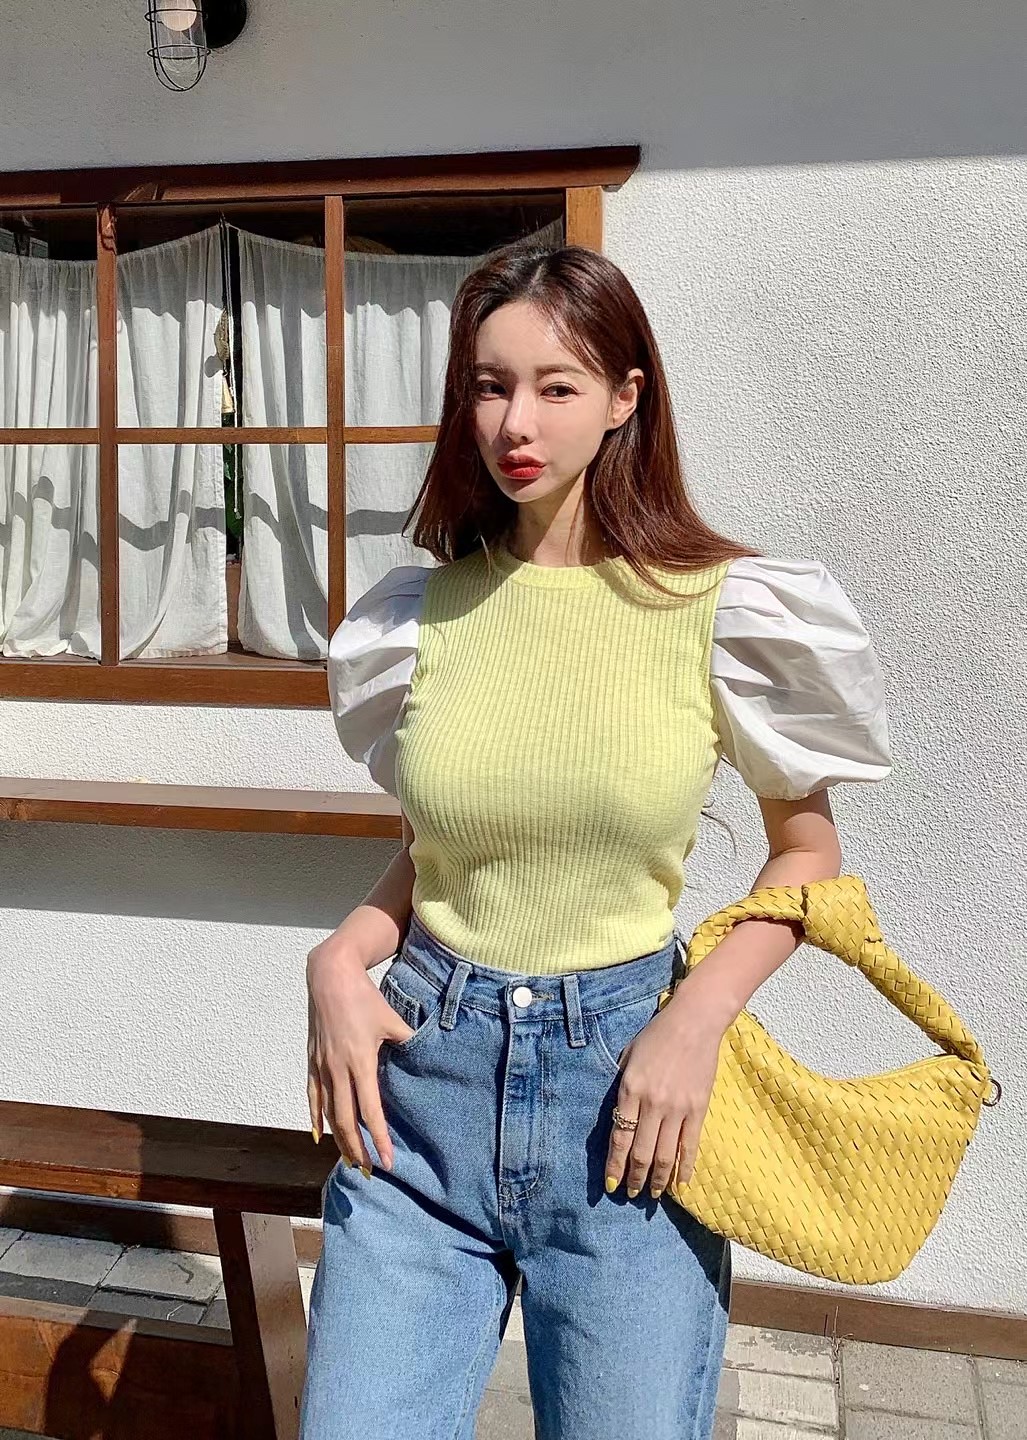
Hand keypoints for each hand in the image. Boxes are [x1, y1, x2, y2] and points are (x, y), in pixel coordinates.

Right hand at [306, 938, 415, 1171]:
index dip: (379, 1139)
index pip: (370, 1111)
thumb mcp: (392, 1019)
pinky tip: (319, 1136)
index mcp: (361, 1061)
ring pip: (328, 1113)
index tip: (388, 1162)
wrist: (330, 976)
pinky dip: (316, 1118)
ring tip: (349, 1160)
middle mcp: (338, 1069)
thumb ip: (409, 1042)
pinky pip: (313, 1096)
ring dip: (339, 1139)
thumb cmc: (364, 997)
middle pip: (346, 1121)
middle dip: (357, 1149)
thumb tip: (427, 1059)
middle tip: (368, 1171)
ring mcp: (322, 1066)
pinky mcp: (312, 1060)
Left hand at [603, 993, 728, 1200]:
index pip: (620, 1138)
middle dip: (634, 1178)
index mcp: (631, 1090)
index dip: (614, 1165)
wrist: (694, 1022)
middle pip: (642, 1153)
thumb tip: (619, 1116)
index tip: (611, 1183)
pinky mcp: (698, 1109)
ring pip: (666, 1156)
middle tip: (630, 1194)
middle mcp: (653, 1104)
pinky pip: (690, 1145)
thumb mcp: (628, 1057)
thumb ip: (623, 1087)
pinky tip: (681, 1185)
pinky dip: (685, 1168)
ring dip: (658, 1180)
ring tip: (653, 1194)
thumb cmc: (656, 1036)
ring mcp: (677, 1108)